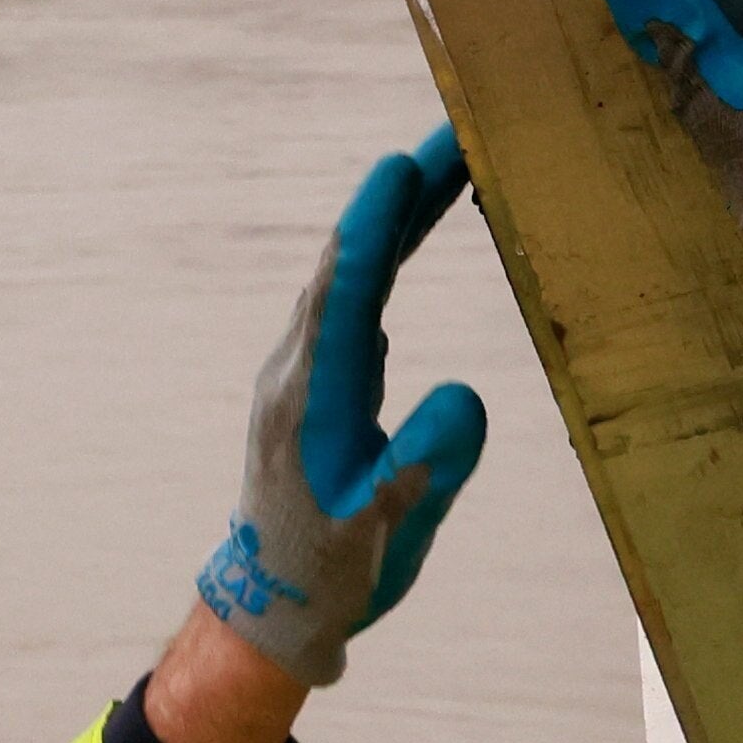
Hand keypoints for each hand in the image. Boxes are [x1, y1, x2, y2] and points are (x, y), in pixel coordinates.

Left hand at [187, 135, 494, 691]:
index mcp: (312, 397)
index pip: (343, 291)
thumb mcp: (385, 530)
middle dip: (402, 196)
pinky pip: (355, 296)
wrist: (276, 608)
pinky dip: (389, 252)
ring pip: (352, 274)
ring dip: (399, 216)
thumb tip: (466, 397)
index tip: (404, 163)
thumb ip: (425, 466)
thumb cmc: (332, 572)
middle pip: (351, 262)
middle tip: (458, 134)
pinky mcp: (321, 379)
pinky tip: (417, 227)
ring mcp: (307, 370)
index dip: (374, 226)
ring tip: (452, 162)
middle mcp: (301, 369)